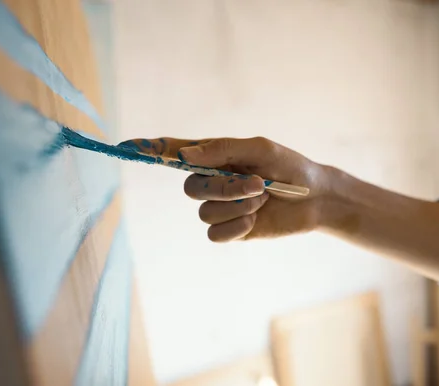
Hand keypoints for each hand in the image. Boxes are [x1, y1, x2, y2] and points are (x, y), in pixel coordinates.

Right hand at [119, 137, 329, 241]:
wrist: (315, 197)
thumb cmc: (290, 166)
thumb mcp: (259, 149)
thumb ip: (222, 150)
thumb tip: (184, 154)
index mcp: (216, 157)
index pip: (175, 153)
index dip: (149, 150)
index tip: (123, 146)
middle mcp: (212, 181)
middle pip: (191, 188)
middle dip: (225, 188)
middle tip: (257, 183)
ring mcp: (220, 207)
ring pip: (205, 213)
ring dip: (239, 206)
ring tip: (264, 197)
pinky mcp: (231, 229)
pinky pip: (215, 234)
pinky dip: (238, 227)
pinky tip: (256, 219)